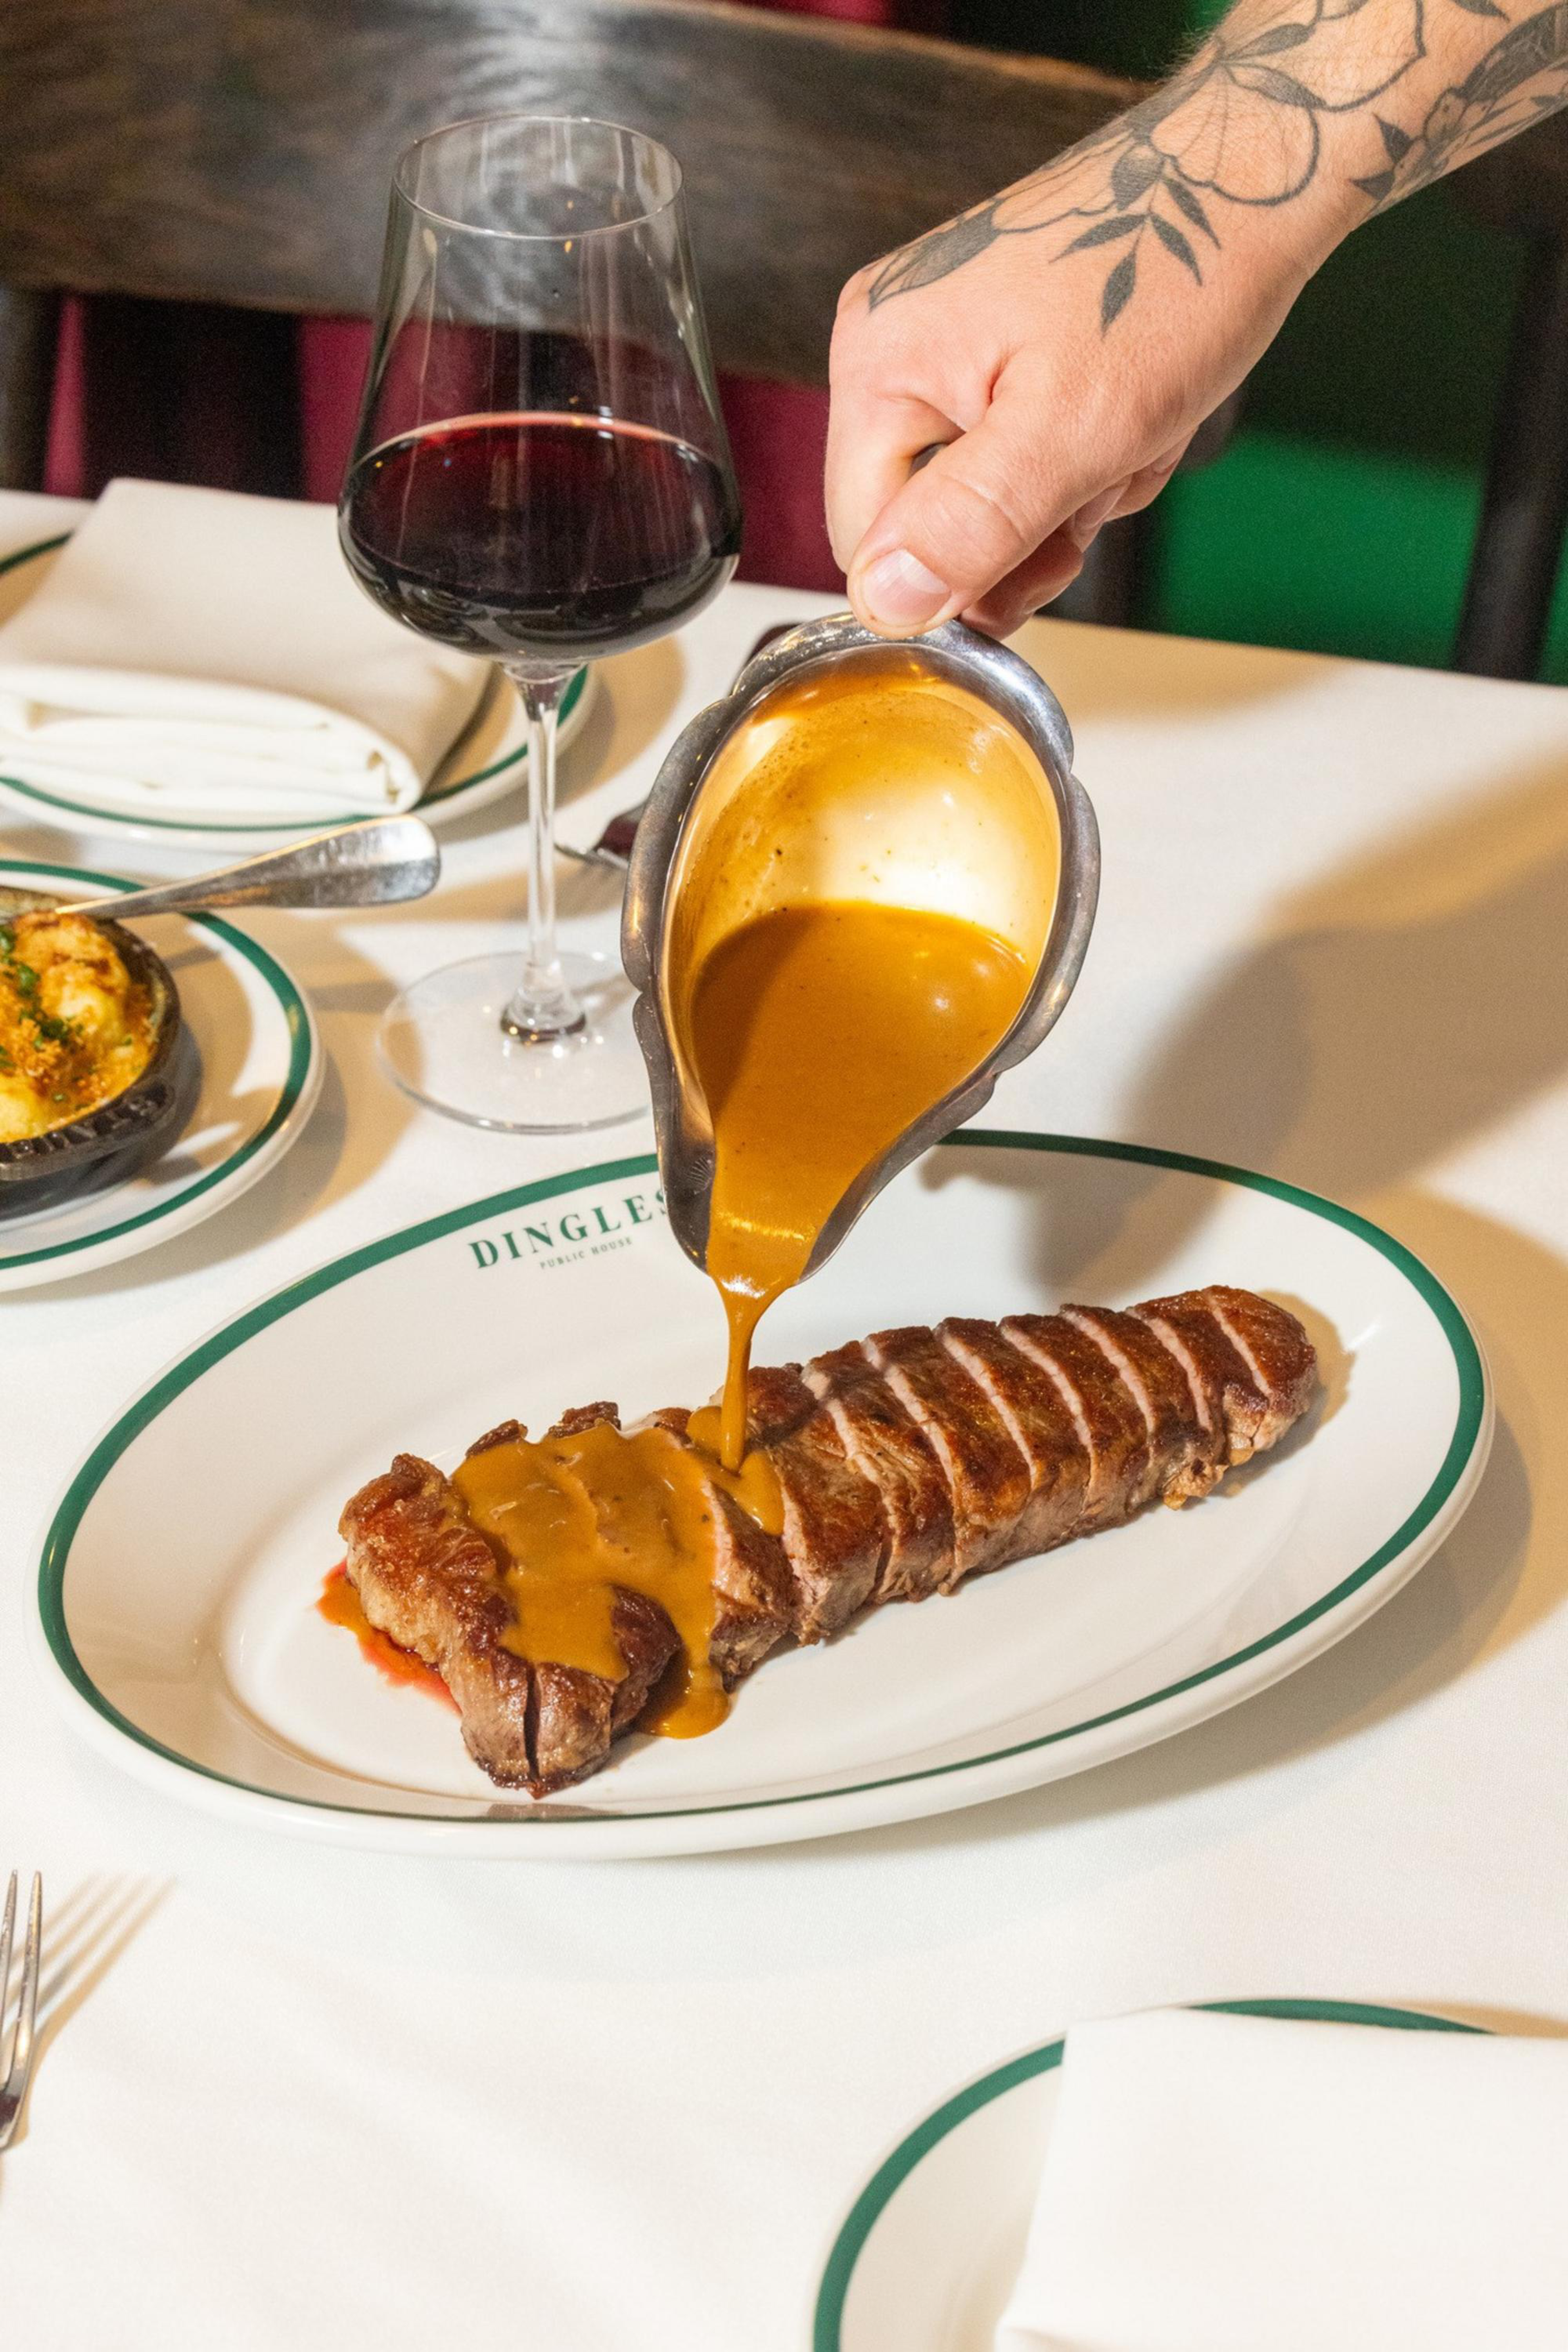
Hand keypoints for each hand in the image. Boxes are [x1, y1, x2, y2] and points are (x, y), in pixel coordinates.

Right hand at [827, 130, 1345, 640]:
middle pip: (933, 526)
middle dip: (1033, 527)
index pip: (867, 545)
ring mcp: (948, 341)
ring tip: (1133, 428)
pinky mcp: (1000, 341)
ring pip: (993, 499)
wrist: (1250, 173)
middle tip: (1108, 475)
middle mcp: (894, 347)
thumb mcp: (1072, 431)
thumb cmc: (1170, 276)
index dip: (955, 584)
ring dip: (1076, 492)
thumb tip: (887, 604)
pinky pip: (1026, 452)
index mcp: (880, 363)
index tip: (1050, 560)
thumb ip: (969, 525)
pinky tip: (1134, 411)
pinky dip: (1090, 455)